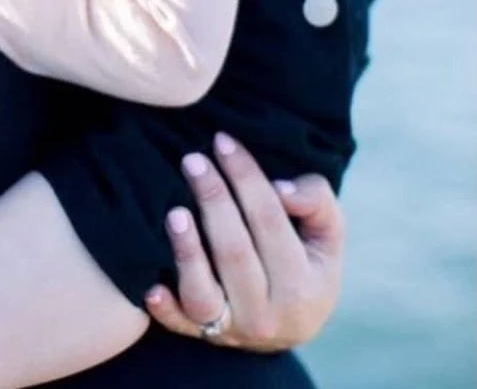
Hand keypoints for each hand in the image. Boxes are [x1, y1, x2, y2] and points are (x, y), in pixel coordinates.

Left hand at [146, 133, 343, 351]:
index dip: (246, 178)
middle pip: (234, 252)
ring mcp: (231, 329)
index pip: (270, 222)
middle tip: (192, 159)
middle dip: (213, 199)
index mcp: (304, 288)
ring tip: (173, 211)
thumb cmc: (304, 262)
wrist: (287, 322)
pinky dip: (164, 308)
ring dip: (187, 251)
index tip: (222, 141)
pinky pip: (178, 324)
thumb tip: (281, 188)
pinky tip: (150, 284)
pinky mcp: (201, 335)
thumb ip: (317, 203)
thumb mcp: (325, 236)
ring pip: (203, 293)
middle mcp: (267, 315)